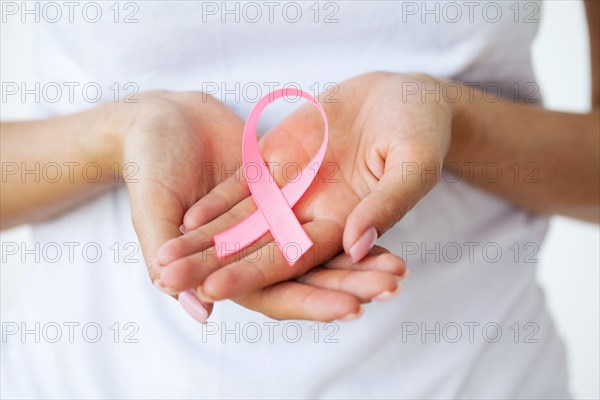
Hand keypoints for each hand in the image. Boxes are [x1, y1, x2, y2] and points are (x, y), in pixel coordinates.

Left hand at [156, 72, 451, 315]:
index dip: (254, 274)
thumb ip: (387, 204)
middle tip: (170, 278)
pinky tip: (185, 218)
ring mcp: (293, 188)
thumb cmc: (422, 129)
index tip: (214, 289)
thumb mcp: (415, 163)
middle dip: (213, 264)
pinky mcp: (280, 161)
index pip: (293, 259)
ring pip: (242, 221)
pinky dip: (215, 202)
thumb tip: (356, 246)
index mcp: (346, 223)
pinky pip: (243, 186)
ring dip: (204, 239)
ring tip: (164, 256)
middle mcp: (313, 213)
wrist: (405, 96)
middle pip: (256, 247)